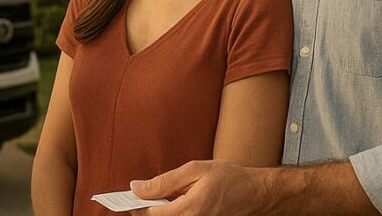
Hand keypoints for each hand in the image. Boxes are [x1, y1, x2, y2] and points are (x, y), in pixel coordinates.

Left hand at [129, 160, 269, 214]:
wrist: (258, 194)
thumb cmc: (230, 178)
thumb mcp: (195, 170)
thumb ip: (164, 181)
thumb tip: (137, 187)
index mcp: (190, 210)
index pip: (151, 215)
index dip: (135, 206)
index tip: (123, 198)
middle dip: (145, 209)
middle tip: (135, 196)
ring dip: (158, 212)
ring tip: (152, 198)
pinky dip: (171, 213)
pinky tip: (170, 203)